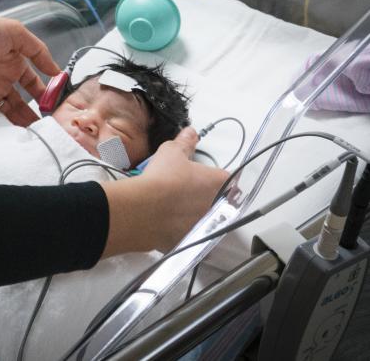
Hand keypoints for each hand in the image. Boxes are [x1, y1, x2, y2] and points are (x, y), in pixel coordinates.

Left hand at [0, 0, 59, 125]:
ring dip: (25, 123)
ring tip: (39, 135)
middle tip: (52, 127)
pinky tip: (18, 132)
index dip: (49, 94)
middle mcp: (6, 79)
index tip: (60, 105)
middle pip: (27, 102)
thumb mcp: (15, 33)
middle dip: (39, 115)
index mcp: (17, 62)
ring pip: (13, 113)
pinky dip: (7, 126)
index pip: (38, 84)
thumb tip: (57, 70)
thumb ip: (38, 51)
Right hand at [101, 127, 228, 255]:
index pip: (227, 178)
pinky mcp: (191, 241)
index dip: (214, 176)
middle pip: (219, 200)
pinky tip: (166, 223)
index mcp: (219, 182)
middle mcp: (218, 206)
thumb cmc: (163, 177)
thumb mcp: (171, 152)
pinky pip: (190, 234)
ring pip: (205, 219)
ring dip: (194, 214)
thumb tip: (191, 132)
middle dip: (206, 196)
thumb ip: (185, 142)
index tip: (200, 176)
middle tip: (186, 191)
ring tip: (174, 208)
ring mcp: (206, 226)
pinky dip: (181, 230)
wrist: (145, 210)